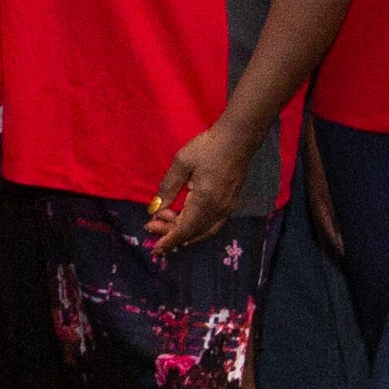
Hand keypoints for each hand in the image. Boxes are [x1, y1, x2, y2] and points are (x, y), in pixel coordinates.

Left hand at [153, 124, 261, 247]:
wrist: (238, 139)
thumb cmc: (208, 147)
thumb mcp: (182, 163)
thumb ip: (168, 187)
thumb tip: (155, 208)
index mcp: (204, 202)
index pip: (184, 229)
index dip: (168, 240)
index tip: (155, 249)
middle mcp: (218, 210)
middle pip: (192, 232)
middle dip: (171, 233)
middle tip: (151, 225)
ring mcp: (227, 208)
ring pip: (204, 231)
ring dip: (184, 232)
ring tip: (166, 225)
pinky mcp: (231, 204)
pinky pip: (213, 225)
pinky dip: (198, 229)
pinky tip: (187, 224)